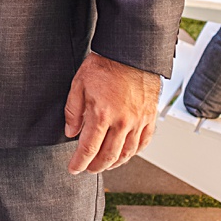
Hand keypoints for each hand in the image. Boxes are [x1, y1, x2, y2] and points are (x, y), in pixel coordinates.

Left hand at [63, 52, 159, 174]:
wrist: (130, 52)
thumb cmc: (105, 64)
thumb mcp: (79, 84)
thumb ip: (73, 111)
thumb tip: (70, 132)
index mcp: (102, 114)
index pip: (89, 148)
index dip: (80, 162)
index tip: (74, 168)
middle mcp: (122, 121)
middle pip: (108, 155)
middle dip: (95, 166)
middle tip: (87, 168)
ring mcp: (138, 120)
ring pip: (127, 153)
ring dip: (114, 163)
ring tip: (105, 164)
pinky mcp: (150, 117)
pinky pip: (144, 142)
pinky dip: (134, 152)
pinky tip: (126, 153)